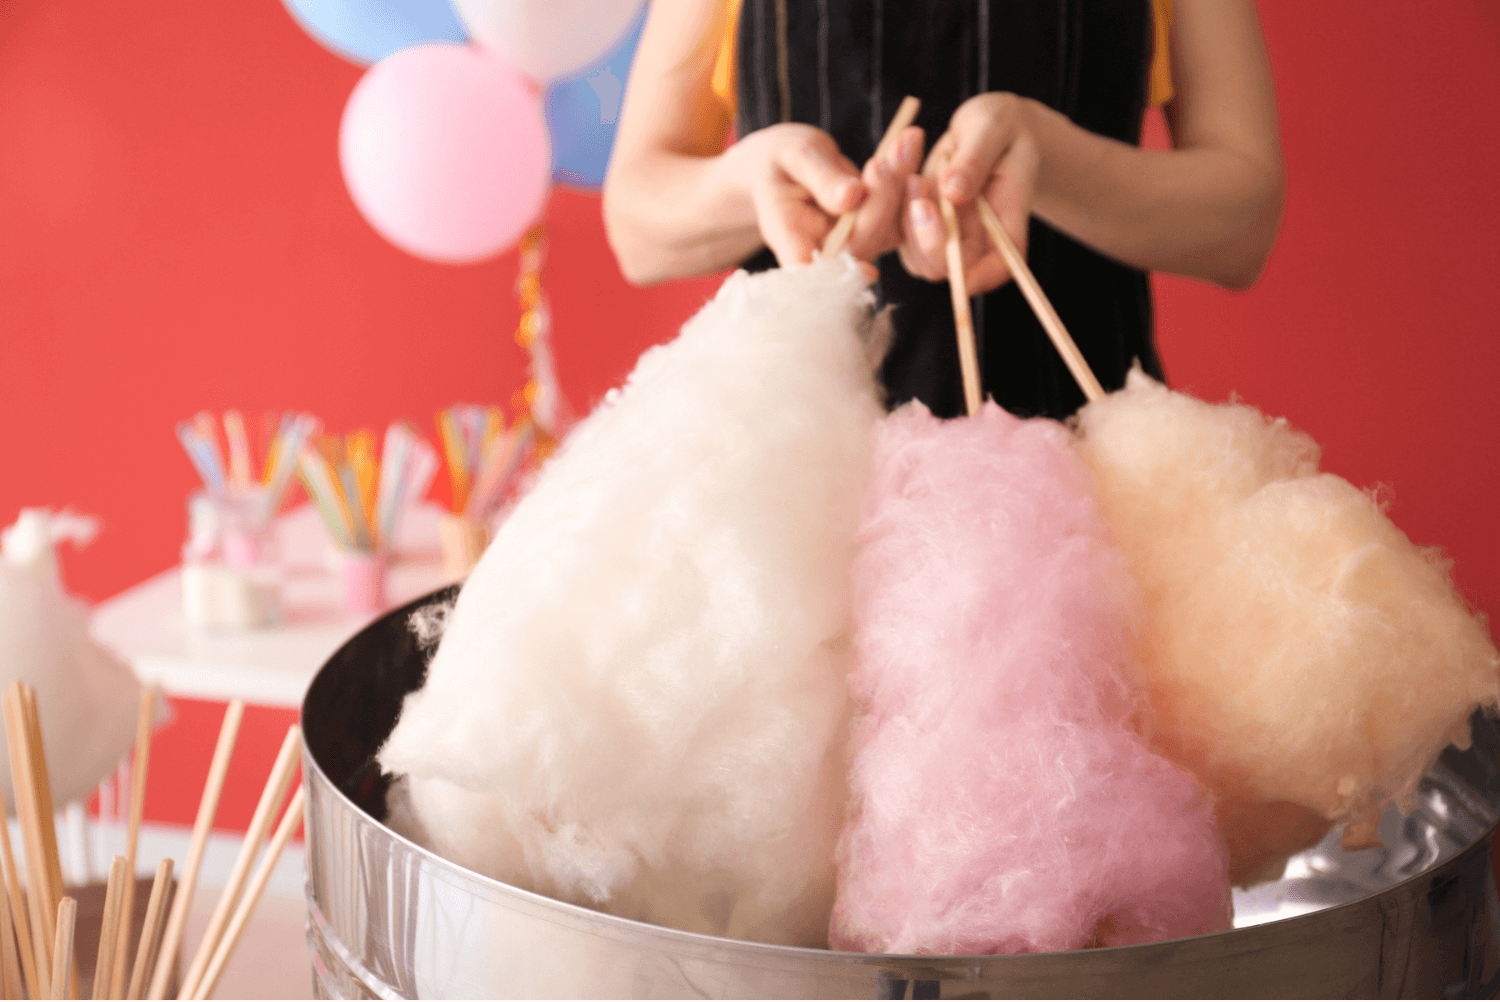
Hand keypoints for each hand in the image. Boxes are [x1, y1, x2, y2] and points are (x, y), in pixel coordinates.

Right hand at [722, 123, 922, 268]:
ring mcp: (854, 244)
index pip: (817, 272)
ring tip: (906, 140)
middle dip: (883, 198)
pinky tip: (909, 141)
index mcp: (791, 241)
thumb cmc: (780, 161)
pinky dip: (907, 176)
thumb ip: (821, 179)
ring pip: (889, 229)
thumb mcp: (794, 157)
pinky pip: (901, 213)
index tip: (869, 268)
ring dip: (902, 183)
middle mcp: (825, 252)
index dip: (843, 275)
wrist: (787, 164)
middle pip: (863, 244)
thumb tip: (851, 197)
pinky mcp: (876, 231)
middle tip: (892, 153)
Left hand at [898, 93, 1039, 293]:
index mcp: (1007, 231)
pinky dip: (890, 199)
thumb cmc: (1002, 128)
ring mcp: (943, 237)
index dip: (973, 275)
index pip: (995, 270)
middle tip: (918, 184)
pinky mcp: (916, 223)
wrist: (985, 128)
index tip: (950, 242)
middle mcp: (974, 244)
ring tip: (913, 171)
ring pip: (913, 251)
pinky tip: (897, 165)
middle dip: (926, 237)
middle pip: (944, 267)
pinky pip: (895, 226)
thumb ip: (975, 161)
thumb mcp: (994, 131)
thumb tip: (953, 191)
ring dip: (903, 214)